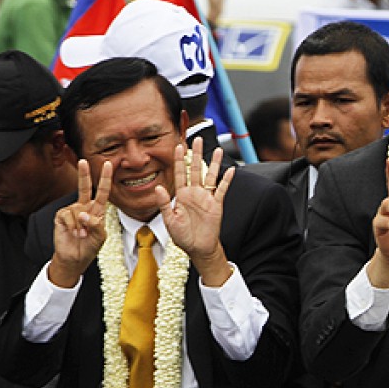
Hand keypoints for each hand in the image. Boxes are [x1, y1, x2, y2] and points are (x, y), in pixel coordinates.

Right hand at [49, 159, 112, 286]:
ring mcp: (72, 211)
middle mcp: (84, 207)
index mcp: (97, 211)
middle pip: (84, 187)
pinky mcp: (61, 216)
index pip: (102, 192)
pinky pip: (67, 215)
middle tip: (83, 161)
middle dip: (83, 174)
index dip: (105, 179)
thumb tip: (83, 214)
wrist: (74, 259)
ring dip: (80, 225)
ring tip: (81, 235)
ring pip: (77, 209)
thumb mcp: (99, 237)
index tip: (109, 164)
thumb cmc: (89, 248)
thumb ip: (96, 225)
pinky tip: (74, 233)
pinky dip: (72, 226)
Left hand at [157, 137, 233, 285]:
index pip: (180, 173)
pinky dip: (226, 180)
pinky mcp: (216, 205)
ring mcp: (206, 198)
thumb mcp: (169, 221)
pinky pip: (222, 190)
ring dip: (213, 163)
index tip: (178, 146)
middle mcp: (194, 193)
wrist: (198, 248)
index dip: (179, 160)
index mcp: (181, 196)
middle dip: (196, 154)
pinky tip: (230, 170)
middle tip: (197, 139)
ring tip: (218, 149)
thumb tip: (158, 187)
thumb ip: (163, 204)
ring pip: (210, 176)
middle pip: (195, 169)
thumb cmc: (182, 236)